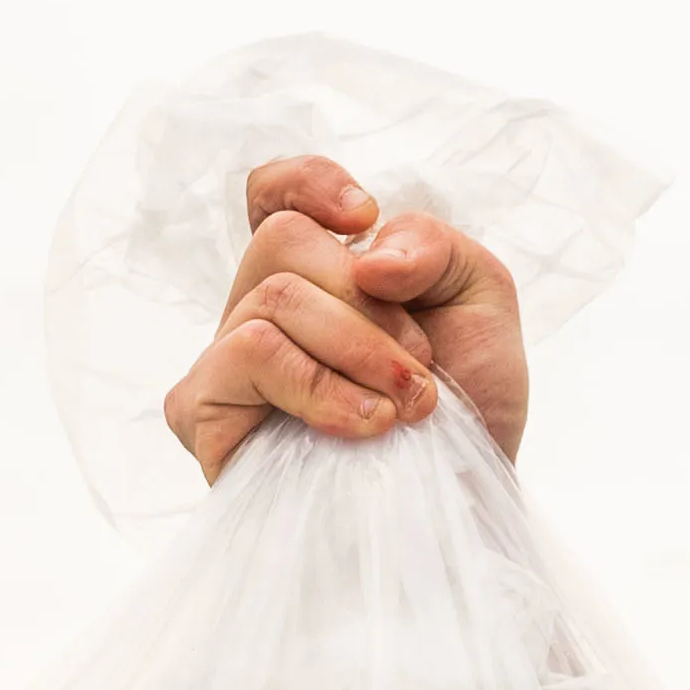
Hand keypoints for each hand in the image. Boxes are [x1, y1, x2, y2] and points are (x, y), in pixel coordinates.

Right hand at [160, 155, 531, 482]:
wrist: (466, 507)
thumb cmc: (469, 409)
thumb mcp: (481, 301)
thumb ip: (434, 244)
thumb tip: (366, 251)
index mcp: (318, 274)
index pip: (272, 194)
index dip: (306, 182)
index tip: (363, 219)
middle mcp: (263, 309)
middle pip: (283, 240)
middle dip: (370, 304)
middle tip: (420, 370)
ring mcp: (228, 362)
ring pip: (274, 297)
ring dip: (360, 350)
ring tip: (406, 409)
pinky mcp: (207, 413)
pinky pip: (246, 353)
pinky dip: (317, 384)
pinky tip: (363, 428)